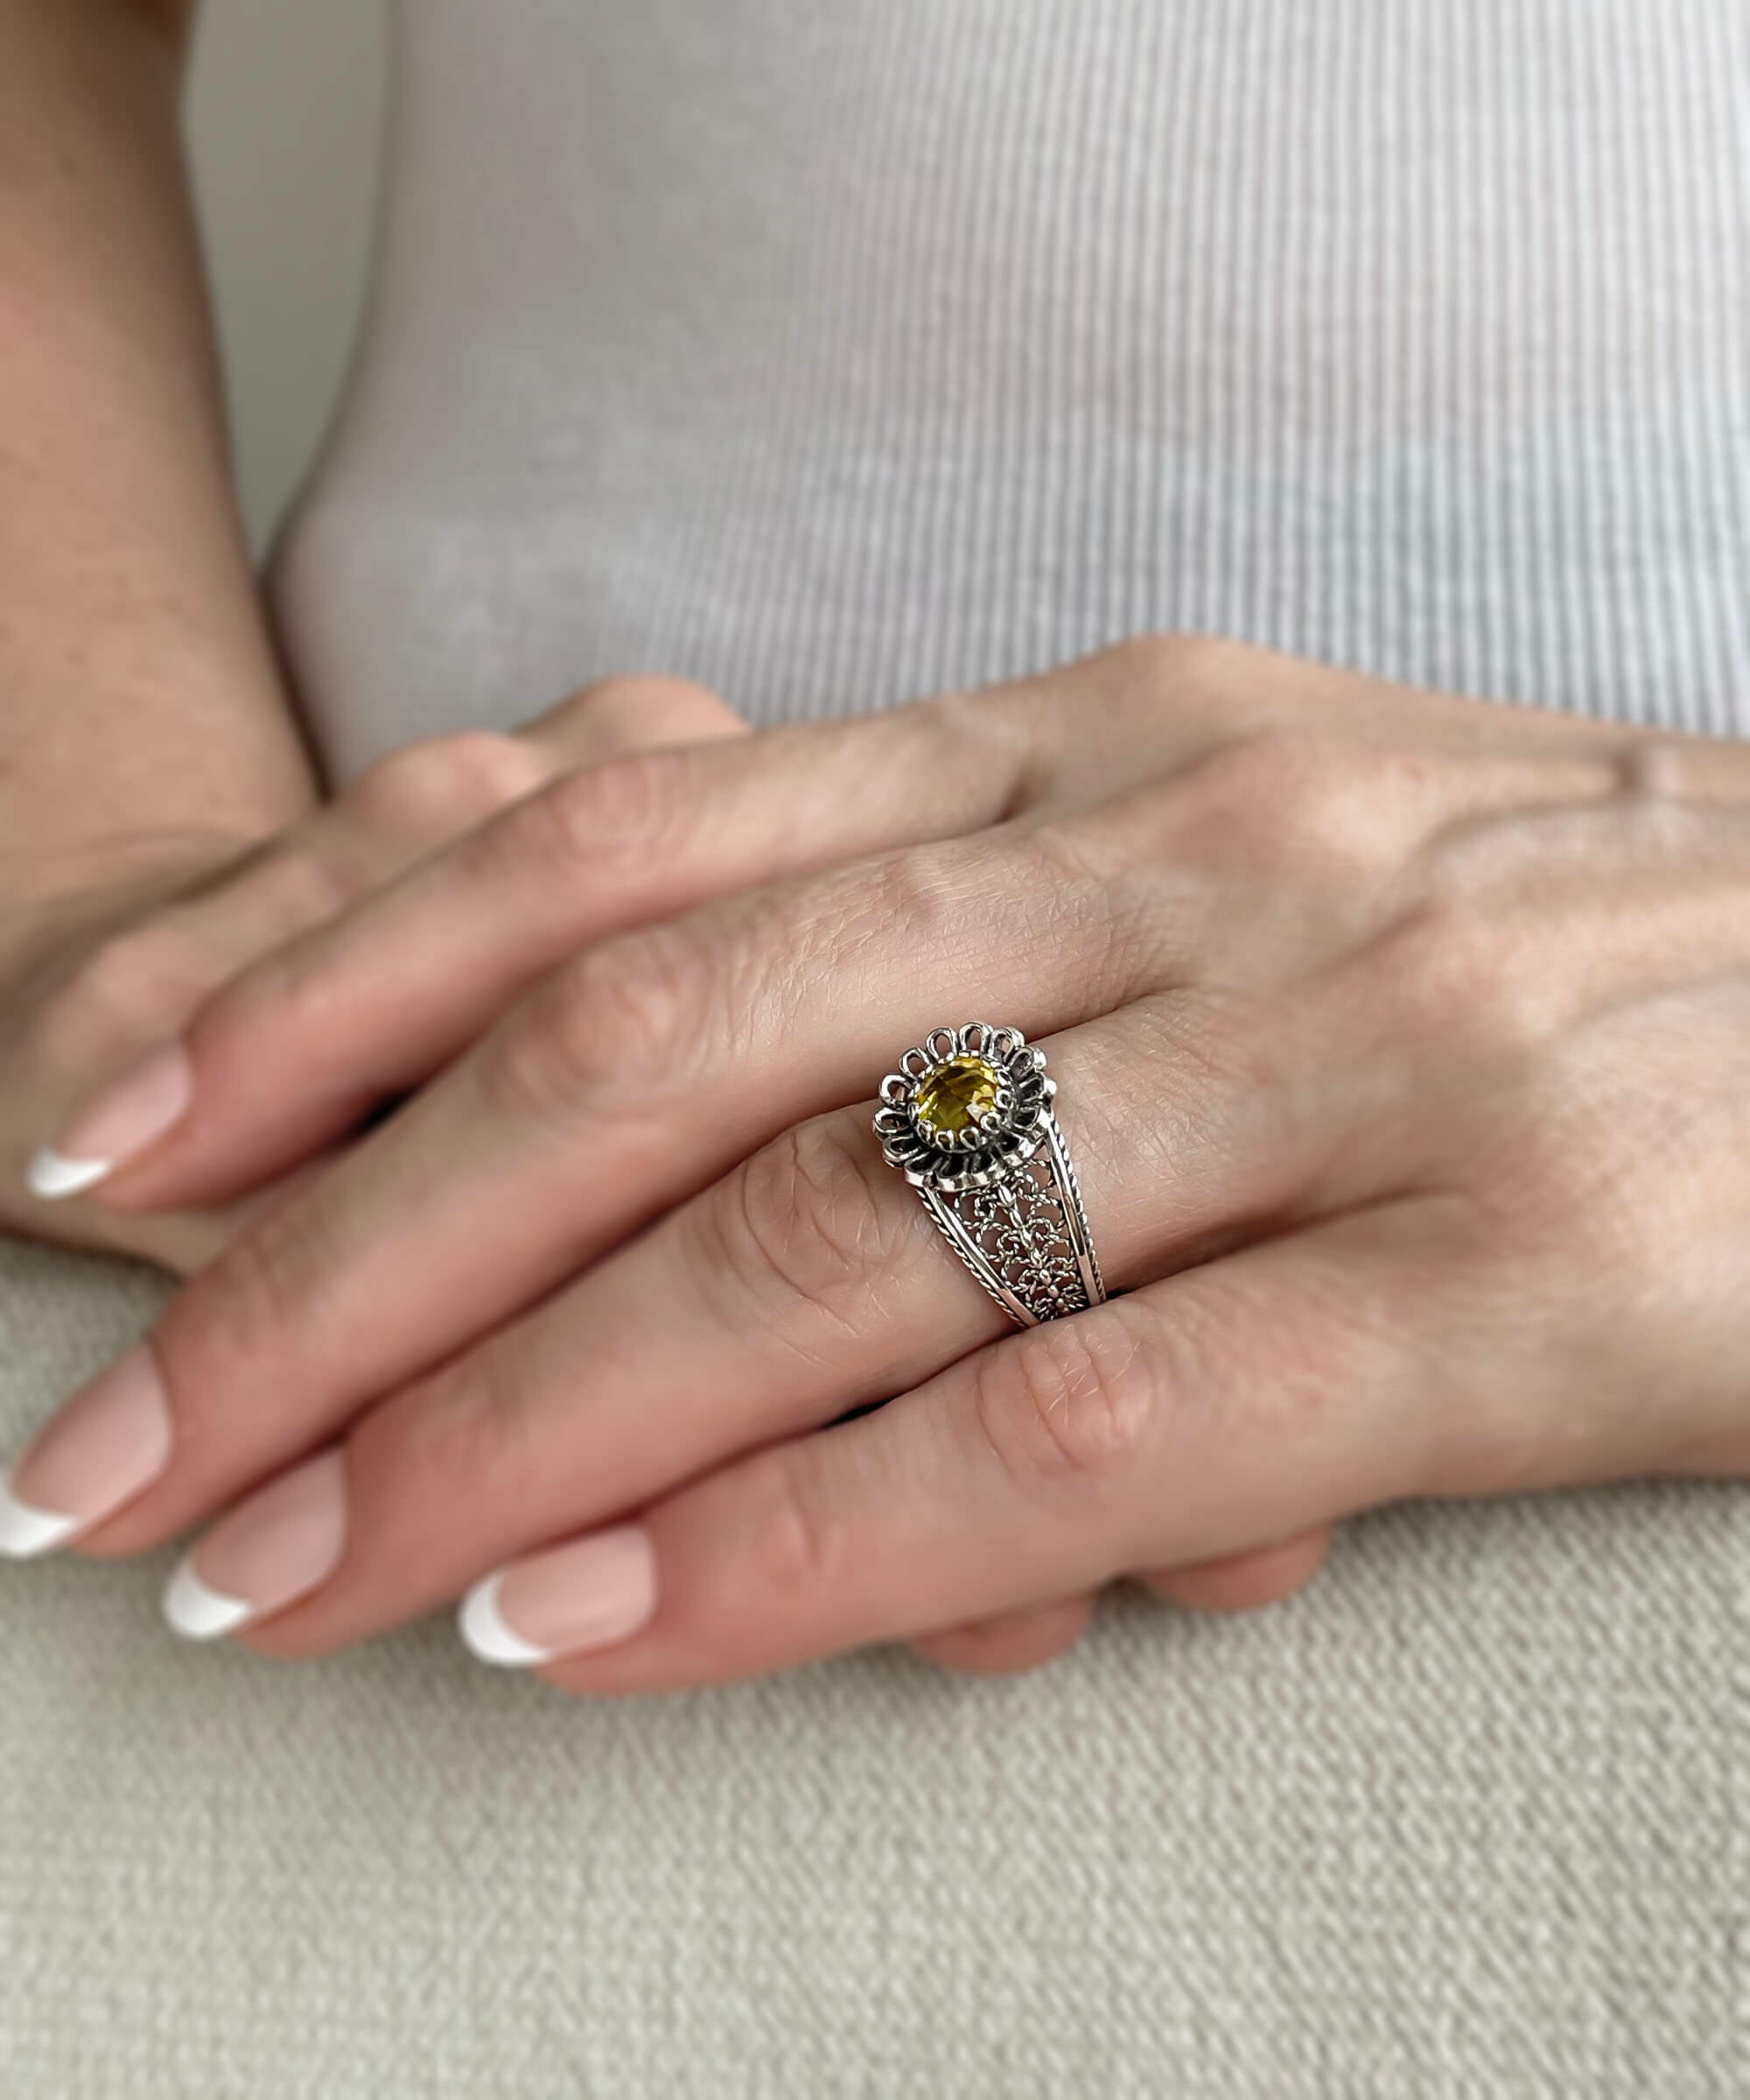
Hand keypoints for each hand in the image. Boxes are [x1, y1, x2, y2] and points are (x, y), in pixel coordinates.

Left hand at [9, 637, 1748, 1688]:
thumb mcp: (1215, 854)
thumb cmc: (1525, 933)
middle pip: (659, 1044)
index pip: (620, 842)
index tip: (121, 1145)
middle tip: (128, 1441)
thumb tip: (658, 1107)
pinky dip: (809, 1545)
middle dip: (341, 1254)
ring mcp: (1351, 1045)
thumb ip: (954, 945)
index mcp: (1091, 742)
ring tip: (290, 1566)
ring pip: (832, 1236)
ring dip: (510, 1420)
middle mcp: (1182, 853)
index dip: (328, 992)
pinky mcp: (1520, 1266)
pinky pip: (1086, 1429)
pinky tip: (593, 1636)